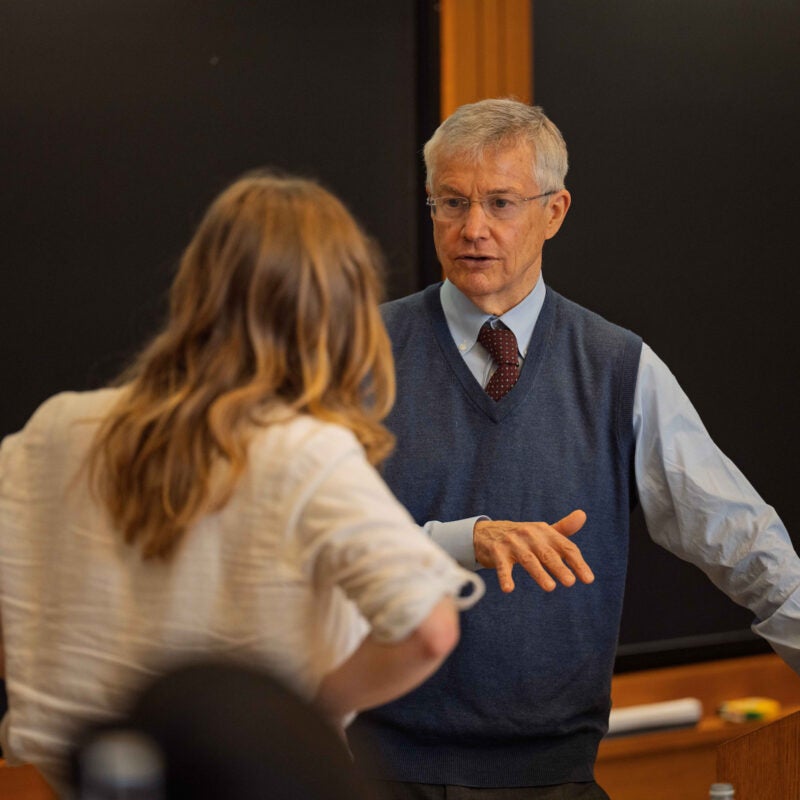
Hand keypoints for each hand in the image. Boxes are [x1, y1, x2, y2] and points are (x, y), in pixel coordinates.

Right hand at [473, 510, 592, 592]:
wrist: (486, 533)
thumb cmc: (521, 537)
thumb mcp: (541, 531)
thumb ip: (563, 528)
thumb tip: (583, 514)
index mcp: (544, 531)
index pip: (565, 546)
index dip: (577, 563)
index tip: (588, 579)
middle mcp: (529, 534)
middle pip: (547, 553)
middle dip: (559, 567)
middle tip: (570, 582)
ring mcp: (512, 543)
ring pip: (528, 559)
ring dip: (539, 573)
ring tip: (550, 587)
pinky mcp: (497, 552)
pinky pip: (502, 566)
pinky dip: (505, 577)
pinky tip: (509, 589)